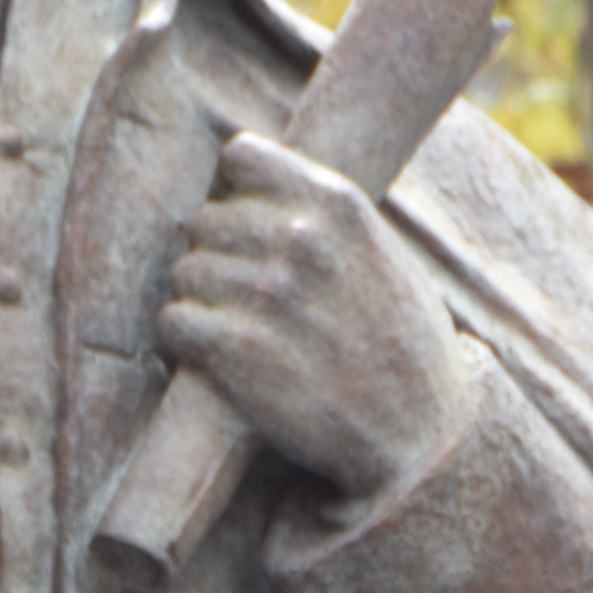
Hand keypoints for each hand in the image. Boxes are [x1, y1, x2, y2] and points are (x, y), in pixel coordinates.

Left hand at [157, 132, 468, 503]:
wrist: (420, 435)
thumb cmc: (400, 344)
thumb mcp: (381, 254)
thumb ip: (322, 216)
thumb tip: (248, 188)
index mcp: (337, 203)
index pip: (240, 157)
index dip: (235, 196)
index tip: (250, 232)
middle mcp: (299, 238)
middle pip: (204, 222)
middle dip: (217, 260)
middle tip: (245, 302)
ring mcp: (265, 293)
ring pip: (184, 273)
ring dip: (200, 305)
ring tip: (237, 335)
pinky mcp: (234, 347)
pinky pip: (171, 322)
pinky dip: (183, 344)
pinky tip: (214, 360)